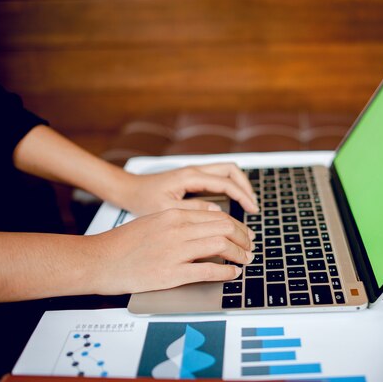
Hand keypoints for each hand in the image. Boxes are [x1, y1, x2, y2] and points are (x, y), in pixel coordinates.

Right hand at [91, 208, 254, 293]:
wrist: (99, 259)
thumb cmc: (124, 243)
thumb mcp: (154, 221)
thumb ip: (180, 221)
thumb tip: (207, 224)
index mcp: (174, 215)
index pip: (218, 215)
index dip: (237, 226)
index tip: (244, 234)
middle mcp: (177, 229)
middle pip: (224, 228)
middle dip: (243, 238)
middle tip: (250, 247)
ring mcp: (175, 250)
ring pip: (221, 245)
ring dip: (239, 254)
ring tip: (245, 260)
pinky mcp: (170, 273)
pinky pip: (208, 270)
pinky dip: (226, 272)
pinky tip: (232, 274)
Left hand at [116, 163, 258, 215]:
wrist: (129, 190)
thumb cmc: (143, 200)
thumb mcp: (167, 210)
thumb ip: (194, 210)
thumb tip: (218, 212)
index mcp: (190, 176)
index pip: (226, 182)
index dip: (242, 196)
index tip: (252, 210)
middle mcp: (195, 170)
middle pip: (231, 170)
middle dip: (246, 186)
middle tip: (253, 206)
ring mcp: (194, 172)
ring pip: (226, 171)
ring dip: (239, 185)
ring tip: (247, 204)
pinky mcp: (193, 177)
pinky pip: (218, 176)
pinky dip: (230, 186)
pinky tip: (232, 201)